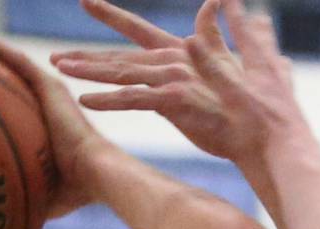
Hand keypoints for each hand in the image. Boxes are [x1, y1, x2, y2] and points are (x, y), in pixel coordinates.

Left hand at [0, 36, 113, 218]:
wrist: (98, 175)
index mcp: (49, 125)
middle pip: (11, 78)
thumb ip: (24, 196)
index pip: (18, 104)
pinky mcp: (50, 85)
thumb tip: (3, 217)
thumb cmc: (74, 191)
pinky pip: (15, 60)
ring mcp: (50, 91)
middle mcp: (50, 103)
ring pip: (11, 62)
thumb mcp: (43, 194)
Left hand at [52, 0, 302, 167]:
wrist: (266, 125)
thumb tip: (223, 1)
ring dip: (87, 71)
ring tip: (58, 68)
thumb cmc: (251, 101)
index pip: (139, 30)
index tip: (86, 0)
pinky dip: (109, 100)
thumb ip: (222, 32)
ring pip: (121, 72)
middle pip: (119, 55)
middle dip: (85, 55)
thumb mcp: (231, 60)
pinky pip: (135, 99)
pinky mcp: (175, 100)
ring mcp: (173, 78)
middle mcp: (173, 60)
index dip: (111, 15)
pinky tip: (84, 100)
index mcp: (181, 53)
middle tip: (53, 57)